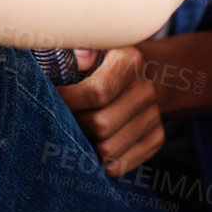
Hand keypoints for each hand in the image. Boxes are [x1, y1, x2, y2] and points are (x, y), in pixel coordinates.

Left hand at [57, 46, 164, 177]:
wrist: (143, 74)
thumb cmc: (104, 61)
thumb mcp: (92, 46)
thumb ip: (80, 50)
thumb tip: (79, 63)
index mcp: (129, 62)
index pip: (98, 92)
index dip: (70, 100)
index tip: (55, 97)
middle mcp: (146, 90)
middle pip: (101, 125)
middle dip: (76, 124)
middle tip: (66, 116)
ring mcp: (153, 116)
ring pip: (108, 150)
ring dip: (87, 145)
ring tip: (79, 129)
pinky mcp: (155, 138)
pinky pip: (120, 166)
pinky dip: (100, 161)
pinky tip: (93, 142)